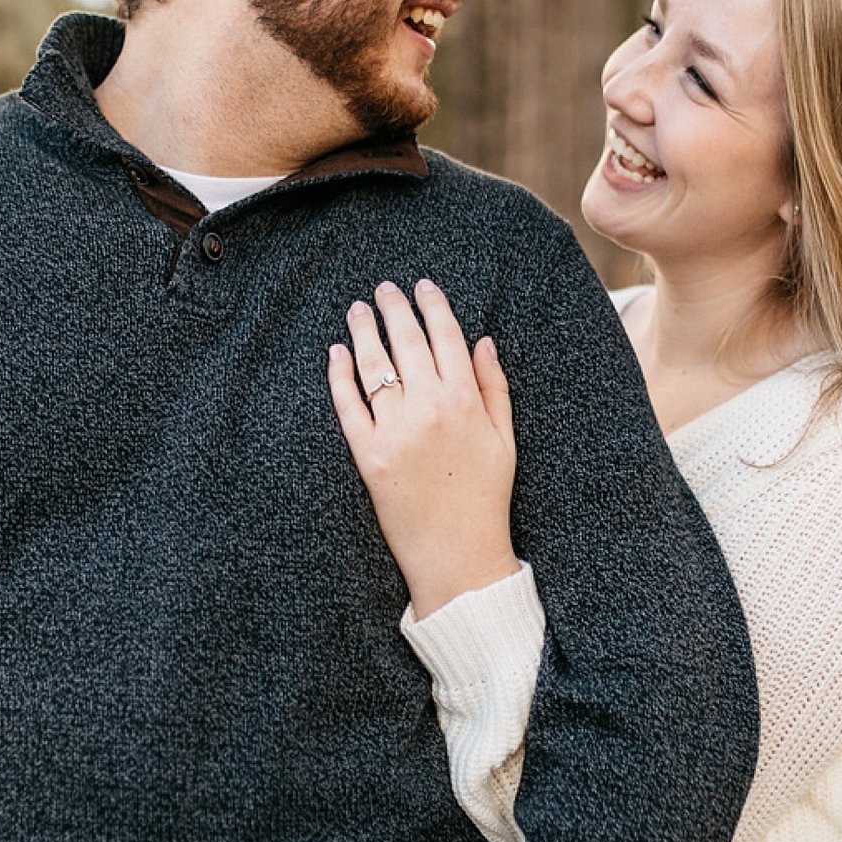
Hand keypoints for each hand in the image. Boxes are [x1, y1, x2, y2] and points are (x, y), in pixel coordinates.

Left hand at [328, 280, 519, 618]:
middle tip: (384, 289)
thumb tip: (484, 341)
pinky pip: (347, 405)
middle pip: (406, 342)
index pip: (445, 336)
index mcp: (465, 401)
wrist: (458, 555)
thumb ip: (493, 387)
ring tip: (357, 311)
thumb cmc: (486, 497)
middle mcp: (428, 408)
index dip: (432, 305)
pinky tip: (337, 353)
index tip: (422, 286)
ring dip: (363, 331)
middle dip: (394, 308)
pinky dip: (339, 374)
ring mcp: (394, 430)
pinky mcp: (367, 455)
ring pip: (373, 366)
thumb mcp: (504, 440)